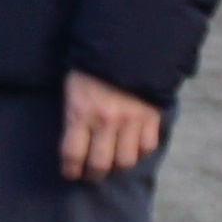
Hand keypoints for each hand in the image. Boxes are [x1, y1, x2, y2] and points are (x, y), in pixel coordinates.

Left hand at [58, 68, 162, 182]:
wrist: (128, 45)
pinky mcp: (151, 116)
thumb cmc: (91, 66)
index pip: (72, 154)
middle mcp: (106, 121)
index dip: (70, 170)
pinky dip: (140, 151)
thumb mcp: (72, 88)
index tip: (70, 174)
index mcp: (81, 112)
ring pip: (125, 160)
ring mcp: (131, 120)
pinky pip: (147, 146)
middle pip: (99, 164)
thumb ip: (73, 114)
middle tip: (91, 176)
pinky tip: (133, 148)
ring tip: (112, 164)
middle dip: (92, 175)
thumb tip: (73, 139)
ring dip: (117, 166)